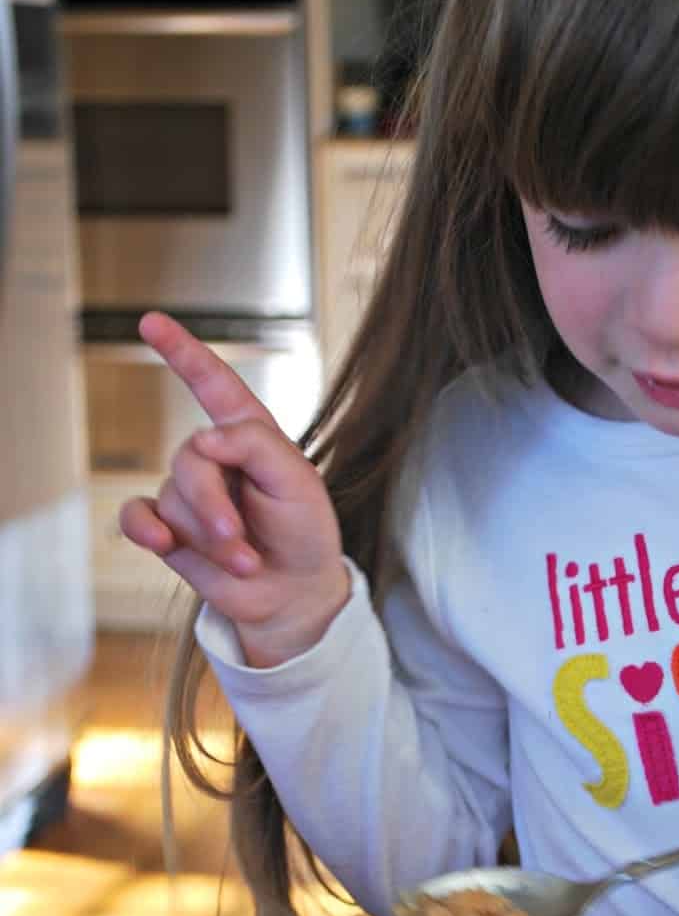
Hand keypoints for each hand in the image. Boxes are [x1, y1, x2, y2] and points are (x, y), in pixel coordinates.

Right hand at [119, 312, 349, 666]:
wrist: (294, 593)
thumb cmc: (304, 532)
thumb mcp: (299, 482)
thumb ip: (256, 445)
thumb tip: (205, 437)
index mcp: (249, 435)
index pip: (213, 384)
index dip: (183, 352)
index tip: (151, 322)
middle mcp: (214, 459)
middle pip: (190, 459)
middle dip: (213, 503)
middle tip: (239, 539)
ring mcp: (188, 494)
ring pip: (173, 498)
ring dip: (209, 536)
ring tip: (244, 559)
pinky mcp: (169, 530)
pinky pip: (136, 517)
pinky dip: (144, 529)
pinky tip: (161, 541)